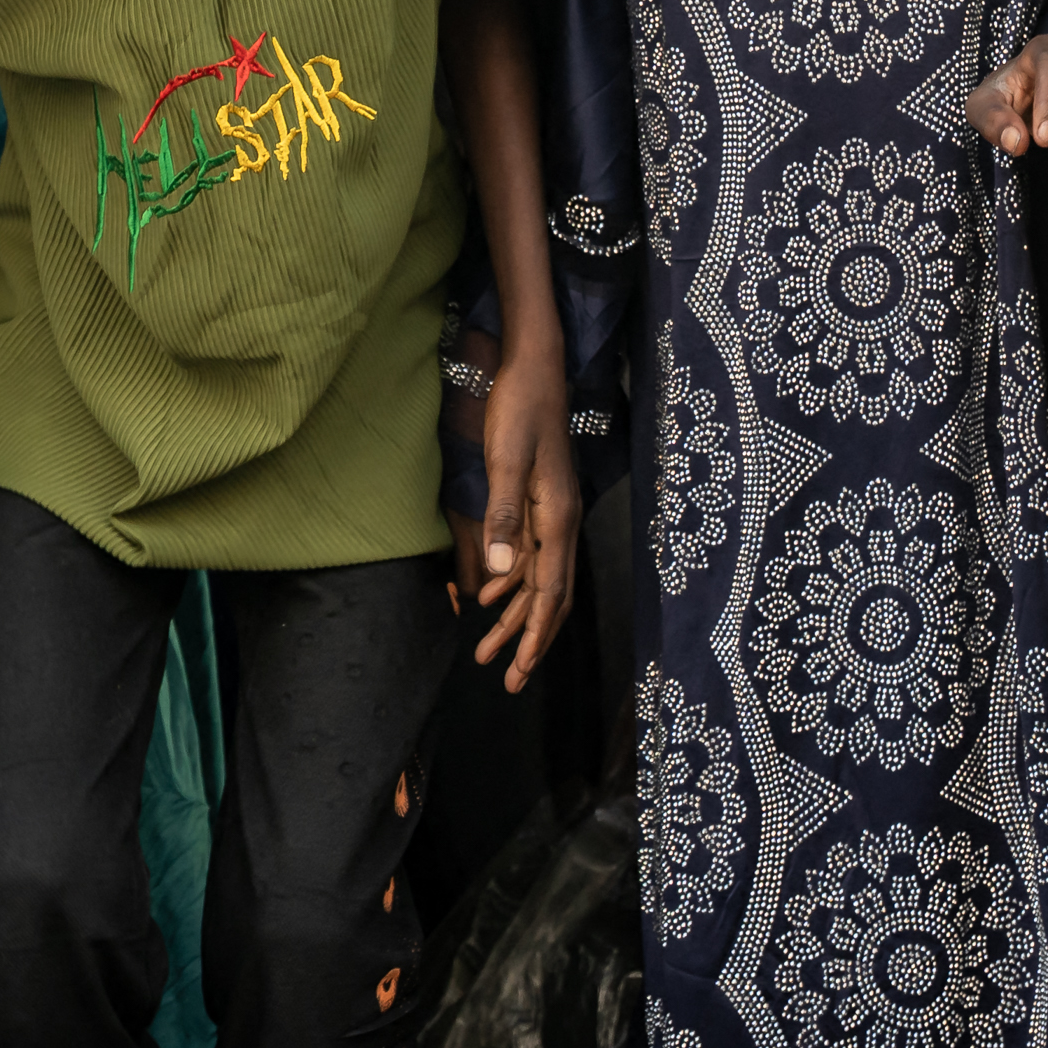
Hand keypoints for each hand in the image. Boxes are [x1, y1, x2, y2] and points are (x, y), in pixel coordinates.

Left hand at [466, 334, 579, 691]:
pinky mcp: (539, 501)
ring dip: (515, 616)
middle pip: (551, 596)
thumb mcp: (506, 461)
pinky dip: (512, 583)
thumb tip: (501, 576)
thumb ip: (504, 517)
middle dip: (529, 640)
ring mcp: (552, 512)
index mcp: (556, 520)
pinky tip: (490, 594)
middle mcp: (560, 522)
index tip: (520, 672)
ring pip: (539, 580)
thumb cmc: (520, 409)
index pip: (549, 593)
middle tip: (507, 680)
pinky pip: (530, 556)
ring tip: (488, 648)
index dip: (535, 636)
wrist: (534, 367)